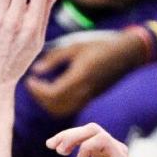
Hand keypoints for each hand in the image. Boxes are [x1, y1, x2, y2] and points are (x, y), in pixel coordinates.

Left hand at [25, 32, 145, 117]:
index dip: (37, 90)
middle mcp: (84, 91)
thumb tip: (35, 70)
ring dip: (47, 103)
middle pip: (54, 106)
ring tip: (41, 88)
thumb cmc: (100, 45)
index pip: (52, 94)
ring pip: (61, 111)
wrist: (127, 54)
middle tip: (33, 85)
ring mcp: (88, 97)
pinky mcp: (90, 98)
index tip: (29, 80)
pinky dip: (57, 104)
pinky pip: (69, 108)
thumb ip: (54, 58)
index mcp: (79, 77)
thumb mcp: (75, 46)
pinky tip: (53, 90)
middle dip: (39, 98)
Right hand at [46, 122, 137, 156]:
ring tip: (51, 146)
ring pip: (87, 132)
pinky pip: (85, 140)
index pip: (102, 139)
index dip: (86, 145)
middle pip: (93, 131)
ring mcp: (108, 150)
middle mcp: (115, 150)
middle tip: (56, 148)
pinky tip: (59, 148)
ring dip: (68, 137)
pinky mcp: (100, 153)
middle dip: (72, 136)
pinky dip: (70, 142)